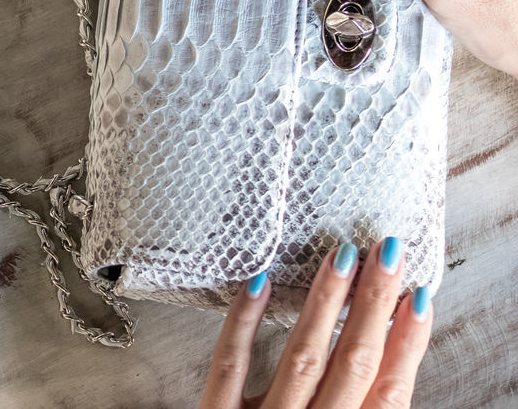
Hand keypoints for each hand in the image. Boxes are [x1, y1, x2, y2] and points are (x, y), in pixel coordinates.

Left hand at [199, 238, 431, 408]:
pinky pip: (229, 365)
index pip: (388, 392)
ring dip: (324, 304)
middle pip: (351, 363)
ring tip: (342, 258)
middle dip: (372, 306)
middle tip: (386, 254)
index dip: (407, 344)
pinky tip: (259, 282)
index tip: (418, 297)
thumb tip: (393, 375)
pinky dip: (243, 322)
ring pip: (300, 355)